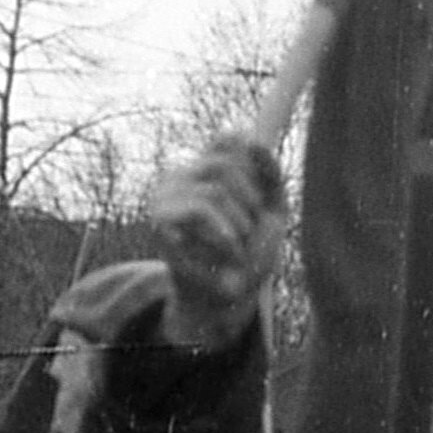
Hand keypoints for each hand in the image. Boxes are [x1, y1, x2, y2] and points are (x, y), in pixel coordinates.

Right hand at [148, 134, 287, 354]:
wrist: (232, 295)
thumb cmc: (251, 249)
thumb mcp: (271, 207)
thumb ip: (268, 171)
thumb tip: (251, 138)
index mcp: (204, 167)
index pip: (230, 139)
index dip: (254, 168)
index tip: (259, 200)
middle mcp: (179, 175)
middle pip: (227, 164)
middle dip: (250, 201)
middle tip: (249, 229)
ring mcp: (165, 197)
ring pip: (215, 190)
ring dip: (240, 223)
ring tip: (238, 244)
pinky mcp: (160, 222)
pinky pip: (198, 210)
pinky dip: (224, 233)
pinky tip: (228, 249)